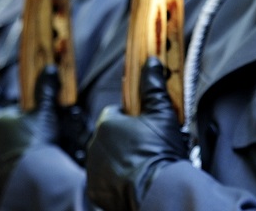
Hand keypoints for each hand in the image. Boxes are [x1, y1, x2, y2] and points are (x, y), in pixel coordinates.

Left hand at [0, 65, 60, 209]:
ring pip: (3, 151)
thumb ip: (45, 91)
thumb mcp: (45, 113)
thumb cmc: (37, 142)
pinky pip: (0, 169)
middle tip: (36, 144)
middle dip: (20, 137)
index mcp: (1, 120)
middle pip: (7, 133)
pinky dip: (11, 169)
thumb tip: (49, 69)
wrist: (30, 177)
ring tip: (31, 159)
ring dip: (15, 153)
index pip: (14, 115)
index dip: (28, 121)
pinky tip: (24, 171)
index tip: (38, 128)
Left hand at [85, 57, 187, 210]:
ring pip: (107, 158)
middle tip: (148, 146)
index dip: (133, 119)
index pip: (116, 113)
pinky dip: (117, 180)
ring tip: (144, 165)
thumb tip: (151, 63)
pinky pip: (105, 181)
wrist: (158, 190)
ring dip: (121, 160)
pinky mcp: (96, 191)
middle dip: (126, 139)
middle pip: (111, 136)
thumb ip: (153, 86)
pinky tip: (135, 180)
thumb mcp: (162, 114)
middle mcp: (93, 145)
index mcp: (107, 123)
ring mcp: (93, 170)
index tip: (146, 126)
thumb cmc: (159, 150)